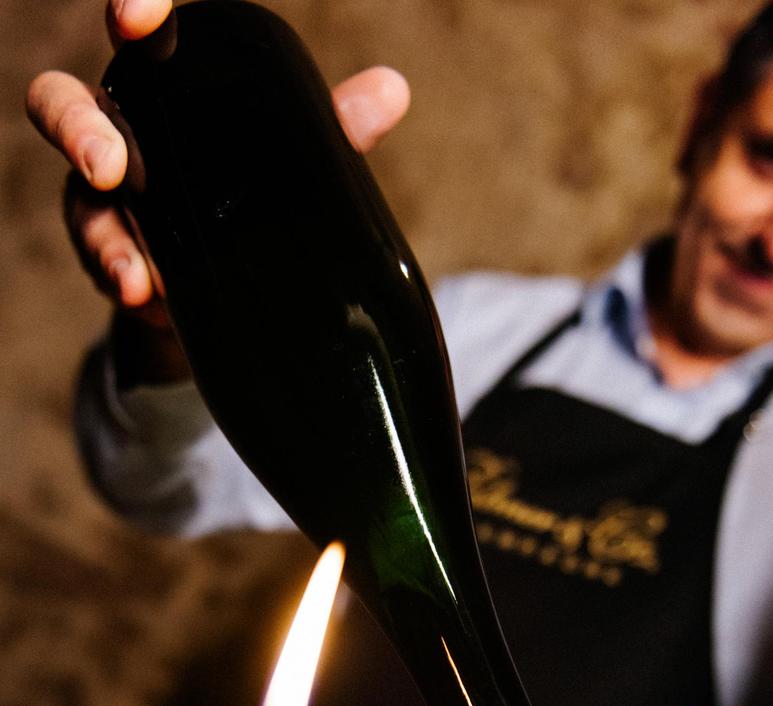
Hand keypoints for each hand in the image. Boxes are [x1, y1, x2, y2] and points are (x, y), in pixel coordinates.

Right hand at [26, 1, 409, 381]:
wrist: (225, 280)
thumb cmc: (251, 194)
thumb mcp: (290, 161)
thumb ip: (333, 129)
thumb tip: (392, 91)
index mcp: (162, 93)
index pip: (139, 43)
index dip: (133, 17)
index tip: (141, 17)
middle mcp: (121, 137)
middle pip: (64, 108)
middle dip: (78, 127)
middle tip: (111, 163)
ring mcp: (107, 203)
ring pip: (78, 202)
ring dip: (101, 234)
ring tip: (133, 273)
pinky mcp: (113, 260)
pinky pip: (106, 266)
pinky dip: (123, 279)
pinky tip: (144, 295)